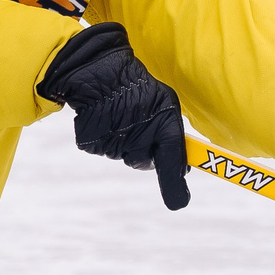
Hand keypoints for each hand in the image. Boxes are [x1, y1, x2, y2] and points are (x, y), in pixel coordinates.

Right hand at [36, 23, 189, 209]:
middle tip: (139, 124)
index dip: (175, 186)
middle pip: (143, 162)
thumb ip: (173, 136)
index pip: (172, 164)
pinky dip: (105, 137)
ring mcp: (114, 145)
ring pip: (123, 154)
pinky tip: (106, 117)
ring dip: (124, 140)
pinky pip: (104, 149)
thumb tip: (181, 168)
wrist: (100, 71)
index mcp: (164, 129)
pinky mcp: (93, 145)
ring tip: (120, 114)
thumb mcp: (166, 104)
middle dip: (144, 149)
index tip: (180, 203)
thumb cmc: (140, 87)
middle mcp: (140, 141)